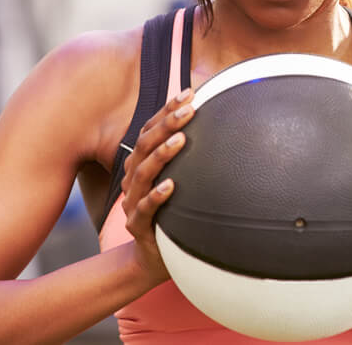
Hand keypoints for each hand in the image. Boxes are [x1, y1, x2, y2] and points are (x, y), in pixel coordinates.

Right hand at [120, 88, 194, 285]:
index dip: (167, 111)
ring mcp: (133, 202)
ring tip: (180, 139)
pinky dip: (157, 196)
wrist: (153, 257)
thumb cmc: (171, 213)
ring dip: (161, 154)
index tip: (189, 93)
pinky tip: (171, 185)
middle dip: (166, 124)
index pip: (150, 130)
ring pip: (143, 173)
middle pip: (145, 145)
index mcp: (142, 164)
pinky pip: (144, 209)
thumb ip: (189, 157)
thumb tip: (218, 123)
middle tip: (189, 109)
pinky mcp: (138, 226)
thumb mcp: (180, 181)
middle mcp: (134, 179)